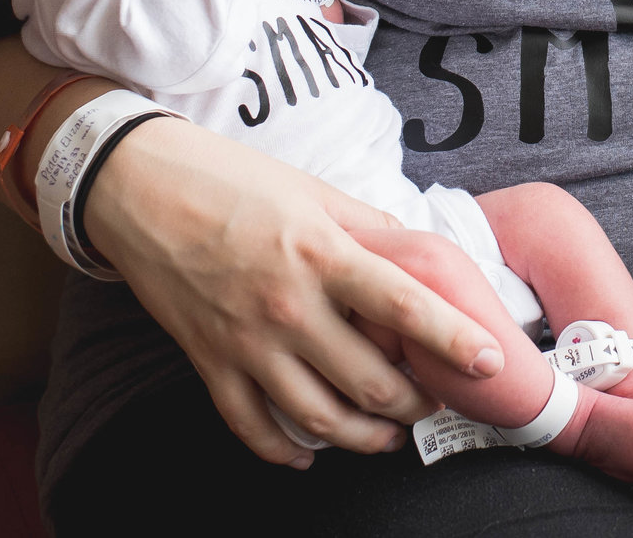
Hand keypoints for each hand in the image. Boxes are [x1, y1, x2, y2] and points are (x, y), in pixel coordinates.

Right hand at [81, 116, 504, 463]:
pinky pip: (253, 427)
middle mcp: (288, 306)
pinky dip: (286, 451)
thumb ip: (369, 228)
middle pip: (370, 383)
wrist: (139, 188)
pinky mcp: (208, 363)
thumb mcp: (313, 190)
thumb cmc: (232, 179)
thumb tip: (416, 256)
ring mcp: (246, 342)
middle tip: (434, 401)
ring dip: (365, 439)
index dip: (454, 339)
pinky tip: (310, 454)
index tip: (493, 362)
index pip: (404, 306)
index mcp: (323, 255)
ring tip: (388, 436)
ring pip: (319, 419)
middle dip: (415, 405)